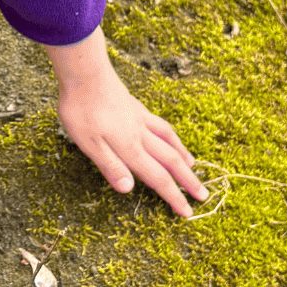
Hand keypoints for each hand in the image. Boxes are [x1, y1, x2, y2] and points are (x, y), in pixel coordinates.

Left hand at [43, 28, 207, 216]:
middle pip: (171, 162)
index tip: (188, 213)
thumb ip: (111, 166)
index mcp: (130, 148)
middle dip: (188, 181)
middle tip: (204, 196)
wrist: (86, 74)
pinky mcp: (136, 108)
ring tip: (194, 167)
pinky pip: (161, 125)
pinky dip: (172, 136)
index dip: (173, 197)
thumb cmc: (82, 110)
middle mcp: (141, 135)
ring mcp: (140, 120)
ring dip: (184, 157)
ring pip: (170, 141)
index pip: (158, 178)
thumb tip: (129, 190)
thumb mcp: (89, 144)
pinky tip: (170, 136)